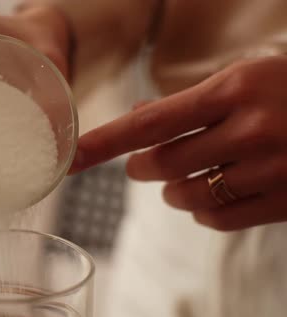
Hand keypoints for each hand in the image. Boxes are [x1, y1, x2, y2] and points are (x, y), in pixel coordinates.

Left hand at [72, 56, 286, 230]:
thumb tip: (137, 119)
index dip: (104, 143)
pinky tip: (208, 196)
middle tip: (141, 164)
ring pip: (188, 195)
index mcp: (233, 89)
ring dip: (171, 190)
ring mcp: (271, 168)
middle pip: (163, 164)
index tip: (71, 158)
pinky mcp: (286, 201)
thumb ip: (189, 101)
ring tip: (180, 178)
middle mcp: (250, 128)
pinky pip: (219, 218)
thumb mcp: (242, 78)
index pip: (149, 122)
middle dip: (141, 168)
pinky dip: (201, 211)